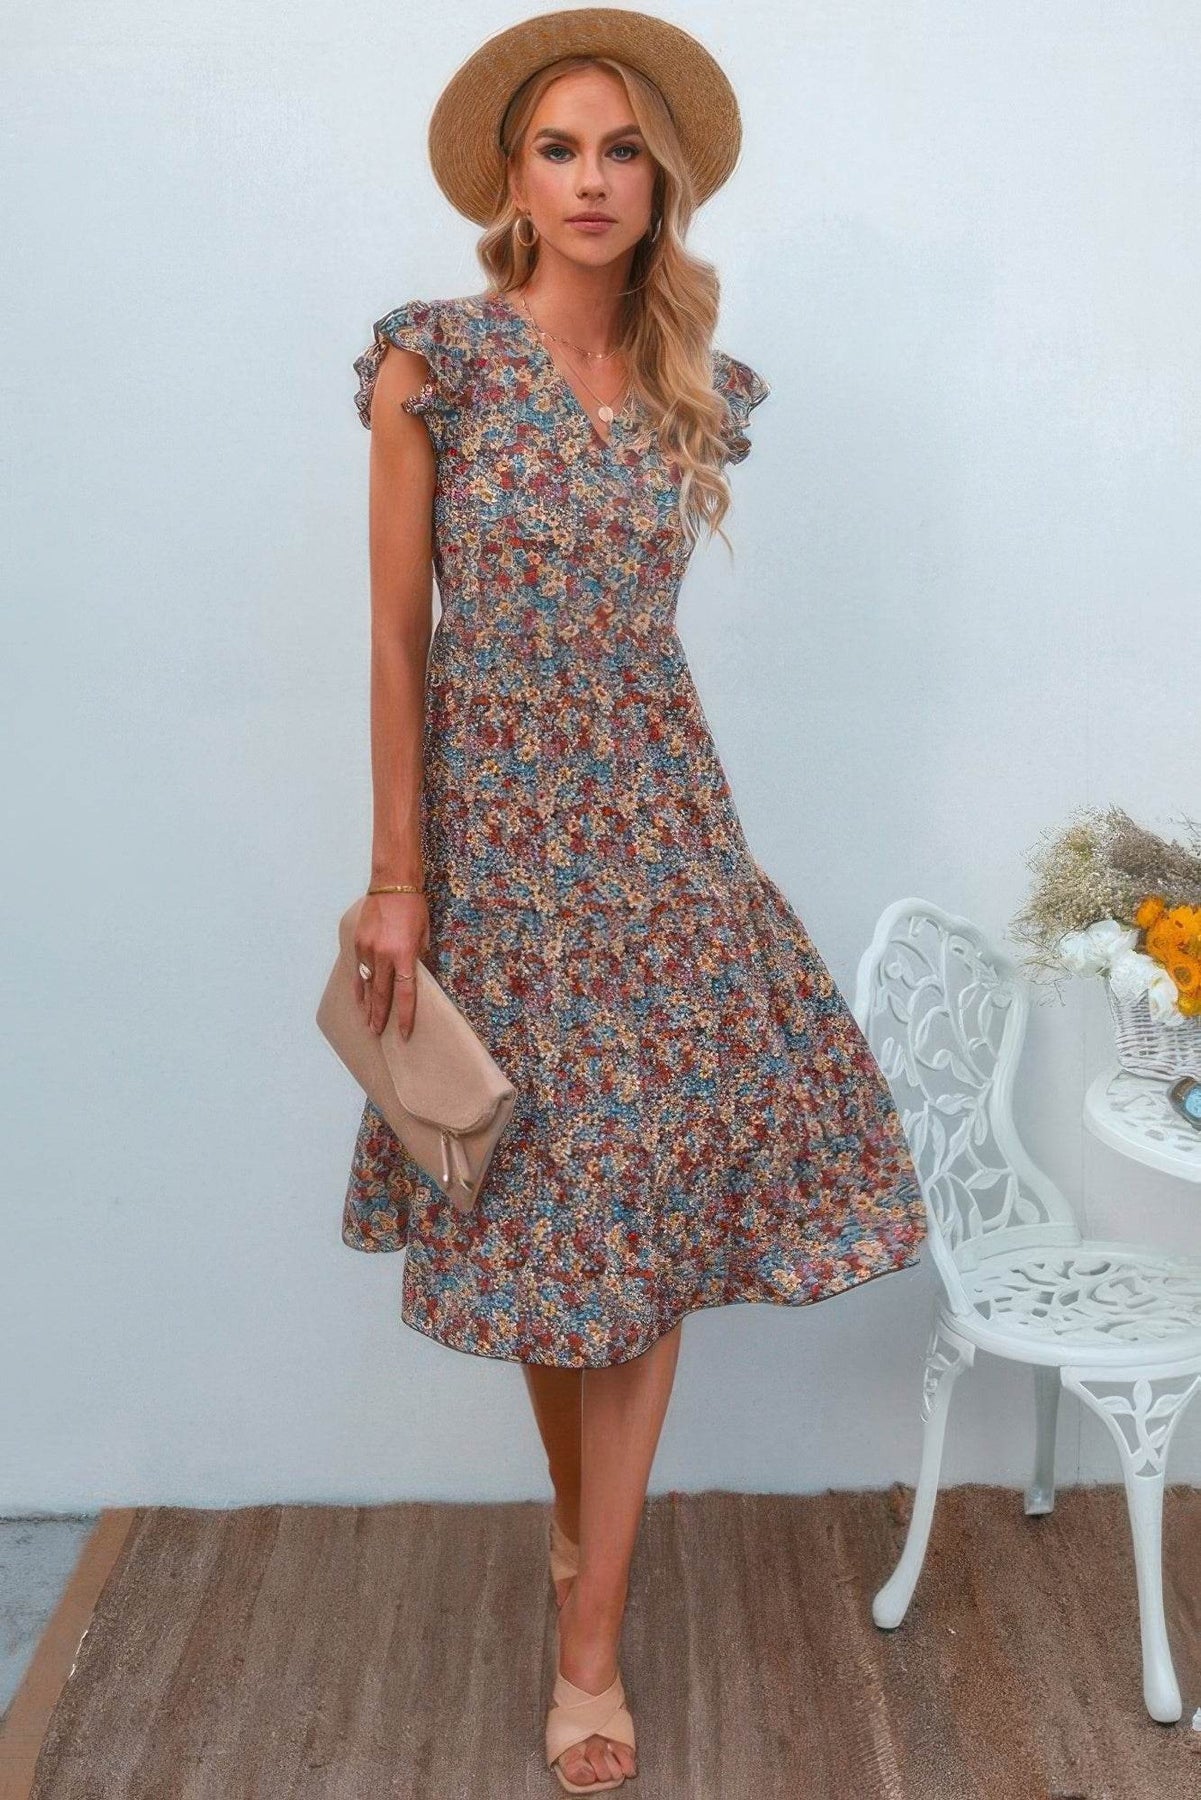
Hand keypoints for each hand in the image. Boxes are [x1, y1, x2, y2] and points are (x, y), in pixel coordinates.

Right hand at [353, 891, 430, 1040]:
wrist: (392, 883)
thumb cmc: (414, 907)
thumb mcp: (424, 934)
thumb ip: (419, 958)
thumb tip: (415, 978)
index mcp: (405, 954)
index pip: (405, 993)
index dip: (405, 1015)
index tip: (404, 1033)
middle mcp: (384, 955)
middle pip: (382, 994)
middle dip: (380, 1016)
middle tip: (377, 1033)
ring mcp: (367, 948)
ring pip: (367, 984)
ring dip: (368, 1004)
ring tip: (367, 1022)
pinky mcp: (357, 942)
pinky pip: (358, 969)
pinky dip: (359, 985)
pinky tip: (358, 998)